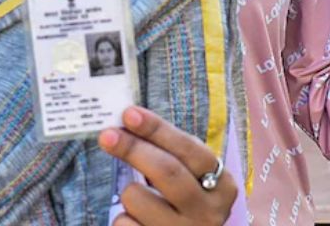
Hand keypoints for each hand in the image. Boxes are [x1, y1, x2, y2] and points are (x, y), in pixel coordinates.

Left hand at [99, 107, 235, 225]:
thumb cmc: (186, 206)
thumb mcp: (192, 181)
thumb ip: (171, 154)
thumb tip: (129, 121)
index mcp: (222, 187)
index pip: (189, 149)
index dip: (157, 129)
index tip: (129, 114)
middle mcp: (209, 213)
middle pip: (166, 171)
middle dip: (133, 148)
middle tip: (107, 135)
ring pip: (138, 198)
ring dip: (128, 192)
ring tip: (138, 200)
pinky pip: (125, 224)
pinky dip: (123, 219)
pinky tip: (137, 222)